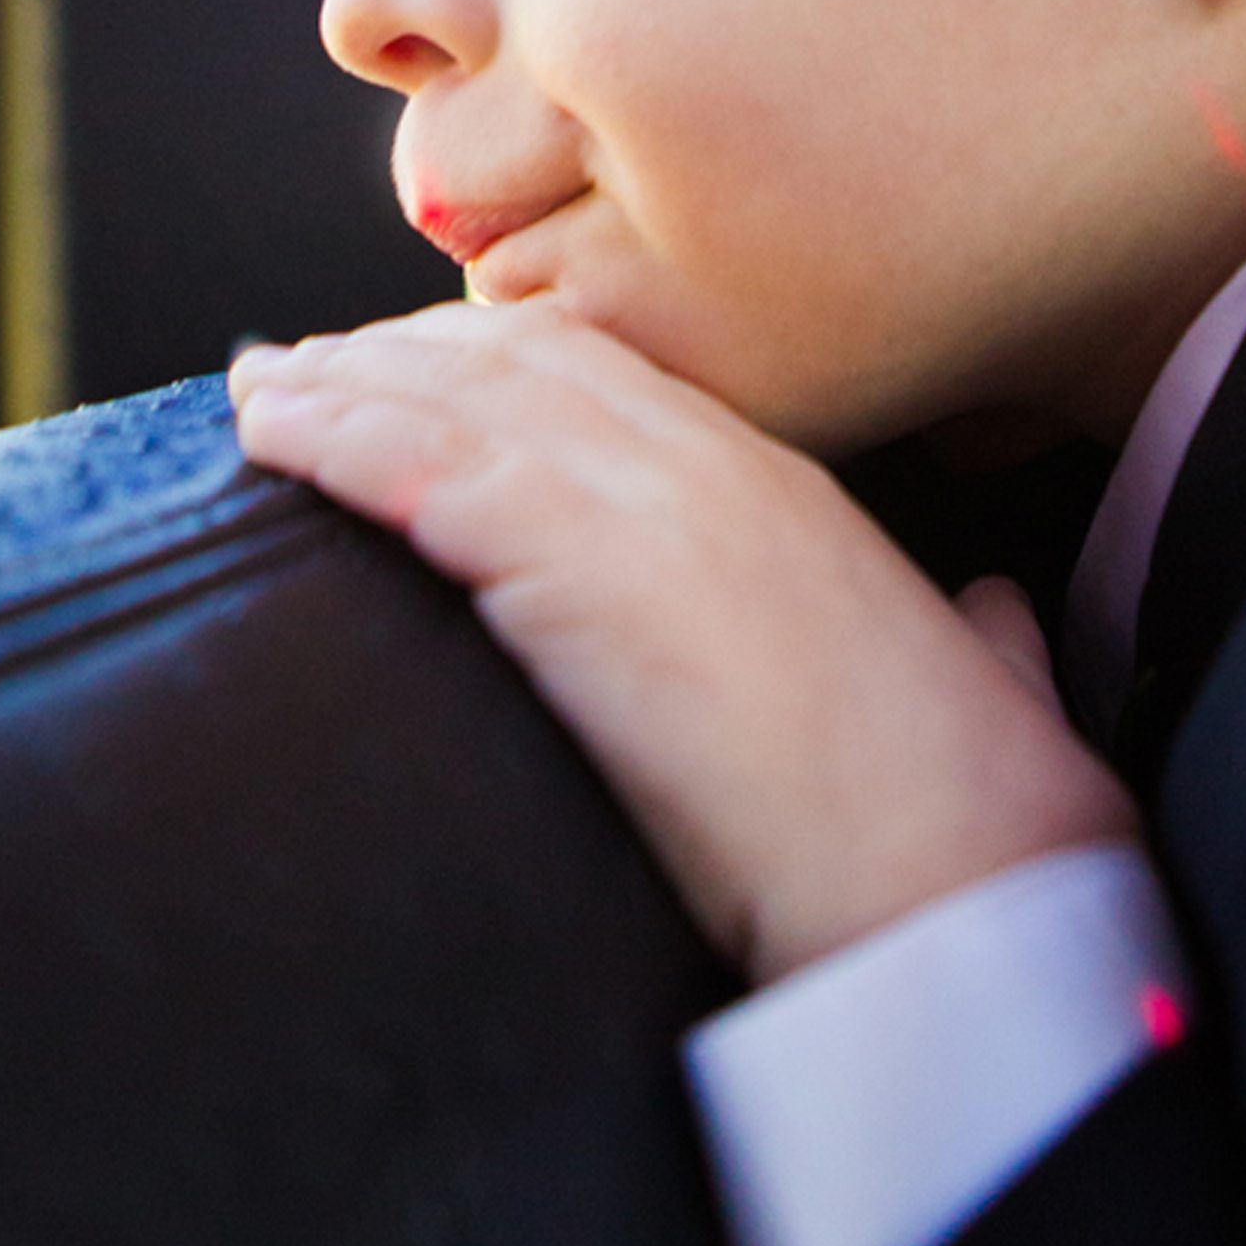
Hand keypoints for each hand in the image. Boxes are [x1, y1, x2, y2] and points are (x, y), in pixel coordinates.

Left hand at [228, 303, 1138, 983]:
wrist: (974, 889)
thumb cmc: (985, 825)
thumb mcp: (987, 694)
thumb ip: (982, 639)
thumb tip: (991, 619)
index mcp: (794, 498)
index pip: (617, 380)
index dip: (501, 362)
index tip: (418, 366)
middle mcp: (717, 474)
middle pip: (522, 364)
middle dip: (399, 355)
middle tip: (302, 365)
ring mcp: (651, 512)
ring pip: (461, 402)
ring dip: (340, 388)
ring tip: (254, 392)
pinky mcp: (585, 576)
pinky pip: (431, 476)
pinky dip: (342, 444)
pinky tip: (277, 442)